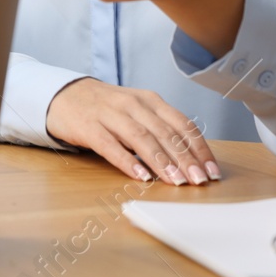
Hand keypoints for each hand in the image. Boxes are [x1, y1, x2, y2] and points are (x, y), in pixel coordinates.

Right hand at [45, 77, 219, 185]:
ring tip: (175, 181)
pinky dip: (126, 161)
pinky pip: (110, 145)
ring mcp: (109, 113)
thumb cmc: (106, 109)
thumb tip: (192, 160)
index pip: (182, 124)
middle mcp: (132, 104)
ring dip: (161, 161)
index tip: (212, 171)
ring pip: (141, 137)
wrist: (63, 94)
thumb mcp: (137, 111)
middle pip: (165, 132)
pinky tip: (140, 176)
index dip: (199, 148)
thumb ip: (160, 128)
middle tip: (199, 181)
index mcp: (149, 100)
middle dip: (185, 159)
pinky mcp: (88, 126)